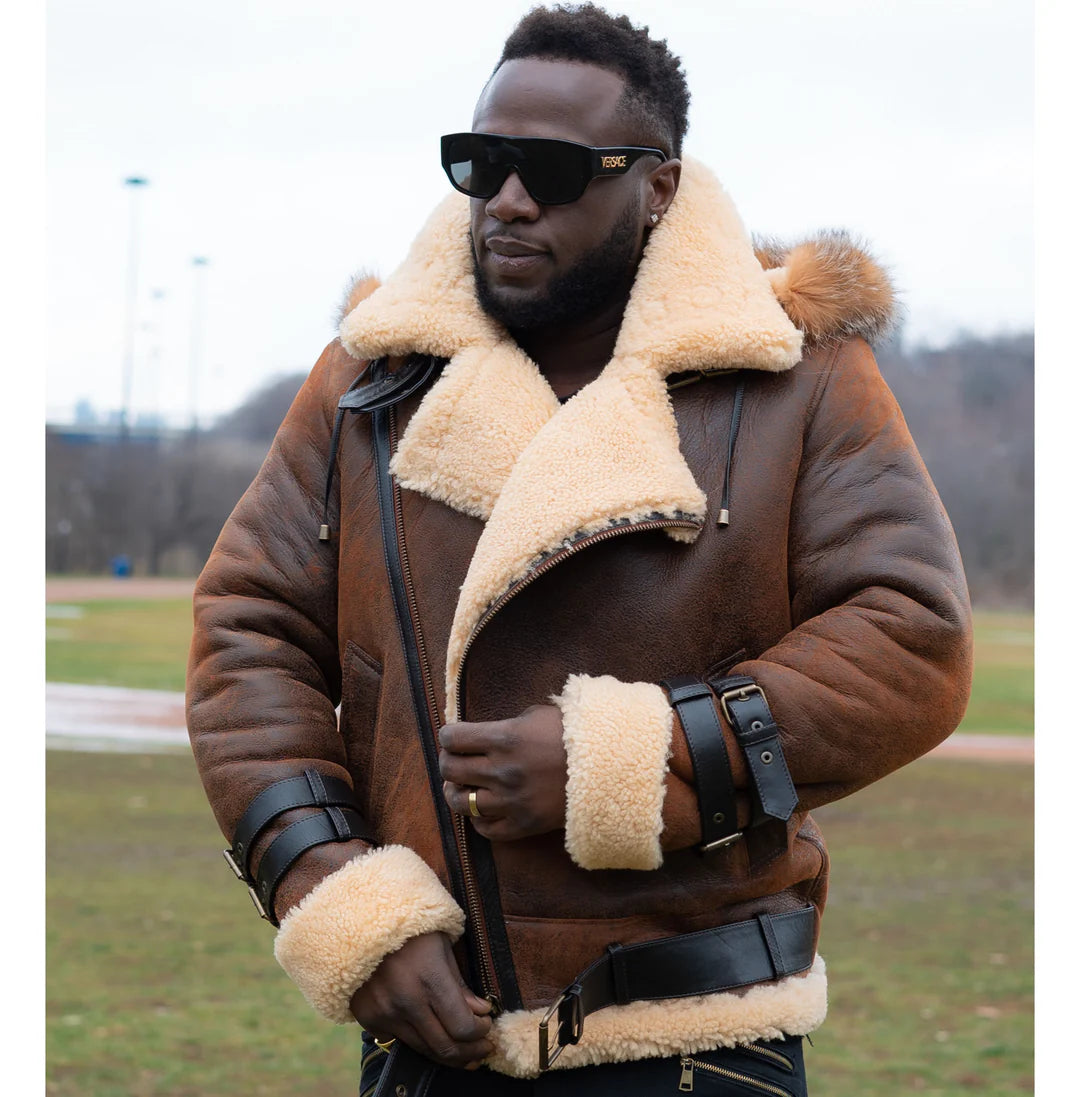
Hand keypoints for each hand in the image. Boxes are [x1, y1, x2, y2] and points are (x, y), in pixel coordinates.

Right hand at [349, 932, 493, 1069]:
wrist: (361, 921)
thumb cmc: (410, 928)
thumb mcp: (442, 947)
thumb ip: (459, 985)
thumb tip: (480, 1013)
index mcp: (430, 978)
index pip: (462, 1027)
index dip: (480, 1032)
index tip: (487, 1025)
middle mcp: (406, 1002)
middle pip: (445, 1047)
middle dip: (470, 1052)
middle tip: (482, 1048)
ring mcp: (384, 1014)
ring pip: (423, 1050)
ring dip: (447, 1053)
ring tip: (463, 1048)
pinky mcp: (368, 1019)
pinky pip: (399, 1041)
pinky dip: (419, 1041)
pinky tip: (430, 1033)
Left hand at [439, 703, 567, 840]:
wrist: (608, 767)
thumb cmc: (573, 735)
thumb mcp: (537, 715)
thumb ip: (504, 724)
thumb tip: (478, 733)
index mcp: (505, 738)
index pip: (452, 738)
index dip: (448, 736)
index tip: (453, 737)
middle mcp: (502, 770)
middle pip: (450, 769)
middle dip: (448, 761)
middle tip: (454, 759)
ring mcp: (511, 801)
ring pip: (460, 802)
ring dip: (456, 791)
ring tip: (462, 785)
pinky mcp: (523, 825)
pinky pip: (484, 829)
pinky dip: (478, 819)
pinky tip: (483, 807)